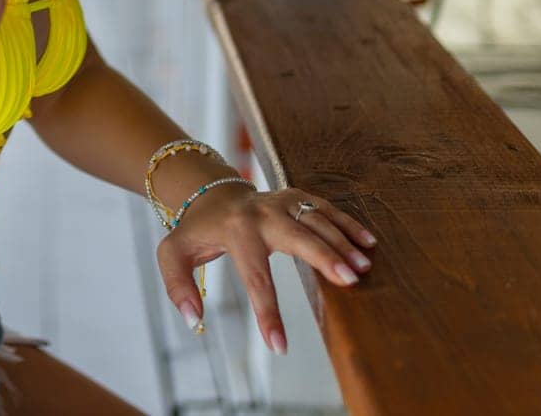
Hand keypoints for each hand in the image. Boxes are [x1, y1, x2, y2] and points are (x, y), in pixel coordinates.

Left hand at [155, 185, 377, 354]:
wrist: (211, 193)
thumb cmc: (196, 231)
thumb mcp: (172, 255)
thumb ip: (178, 287)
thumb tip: (194, 320)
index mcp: (235, 232)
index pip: (256, 279)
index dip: (269, 315)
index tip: (280, 347)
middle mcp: (262, 214)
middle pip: (298, 238)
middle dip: (324, 258)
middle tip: (350, 281)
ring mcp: (281, 201)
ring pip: (316, 221)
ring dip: (342, 243)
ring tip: (364, 267)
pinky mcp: (296, 195)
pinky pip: (325, 207)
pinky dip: (347, 223)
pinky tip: (368, 242)